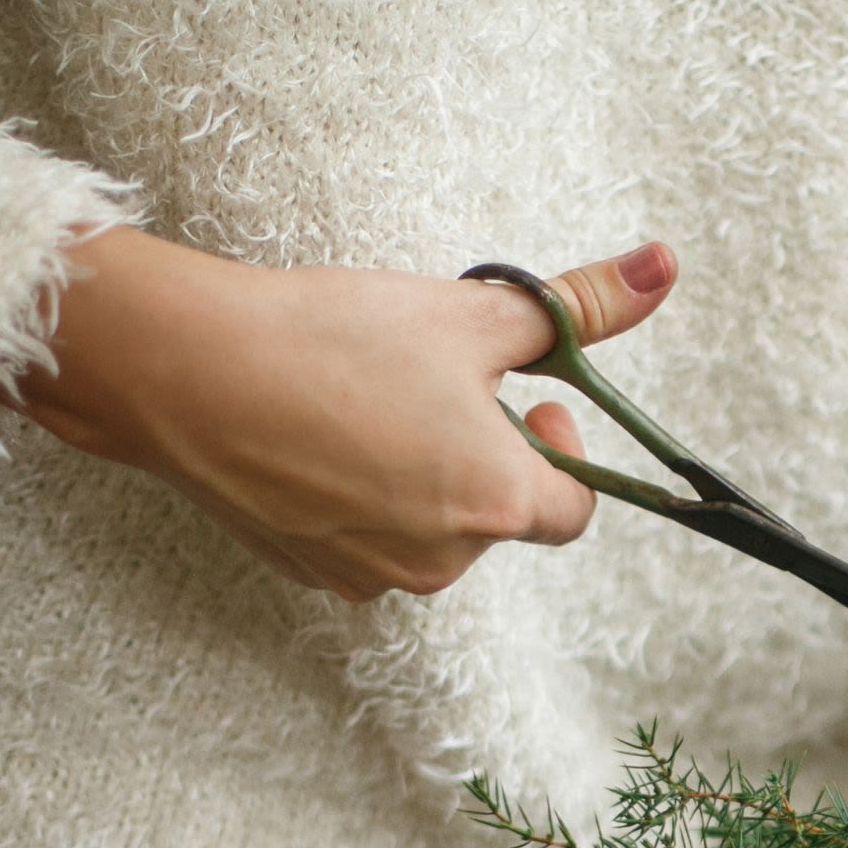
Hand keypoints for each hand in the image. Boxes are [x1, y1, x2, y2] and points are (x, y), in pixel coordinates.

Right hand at [8, 227, 677, 599]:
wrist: (186, 373)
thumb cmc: (333, 338)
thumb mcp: (470, 312)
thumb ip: (574, 306)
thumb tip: (661, 270)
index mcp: (496, 503)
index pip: (575, 509)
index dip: (564, 452)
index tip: (528, 400)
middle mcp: (443, 561)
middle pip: (500, 516)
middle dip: (486, 454)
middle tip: (435, 384)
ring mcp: (373, 577)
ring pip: (433, 529)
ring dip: (425, 475)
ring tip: (368, 404)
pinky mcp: (314, 576)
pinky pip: (369, 540)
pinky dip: (363, 496)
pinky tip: (320, 434)